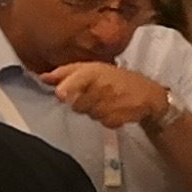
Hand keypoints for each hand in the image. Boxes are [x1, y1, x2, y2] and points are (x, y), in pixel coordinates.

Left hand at [45, 61, 168, 128]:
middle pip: (76, 104)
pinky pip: (101, 122)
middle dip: (83, 102)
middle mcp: (101, 87)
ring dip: (95, 111)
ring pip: (88, 114)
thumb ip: (66, 73)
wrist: (149, 95)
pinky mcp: (116, 119)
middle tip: (95, 96)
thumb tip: (43, 77)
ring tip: (107, 102)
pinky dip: (106, 118)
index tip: (61, 94)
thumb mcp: (92, 69)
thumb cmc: (116, 79)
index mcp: (93, 72)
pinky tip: (115, 110)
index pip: (76, 80)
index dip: (67, 88)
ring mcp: (109, 104)